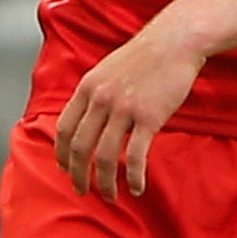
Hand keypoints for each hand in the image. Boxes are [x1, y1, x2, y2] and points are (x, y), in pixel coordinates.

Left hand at [55, 6, 205, 196]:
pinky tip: (137, 188)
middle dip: (78, 175)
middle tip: (81, 191)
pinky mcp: (148, 117)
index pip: (64, 128)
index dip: (62, 153)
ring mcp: (124, 109)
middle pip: (80, 147)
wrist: (174, 41)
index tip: (65, 169)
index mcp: (88, 87)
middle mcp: (100, 99)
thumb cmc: (145, 55)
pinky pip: (136, 155)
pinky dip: (135, 176)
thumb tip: (87, 118)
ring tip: (109, 196)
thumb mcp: (107, 69)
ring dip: (105, 182)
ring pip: (106, 156)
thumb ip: (95, 93)